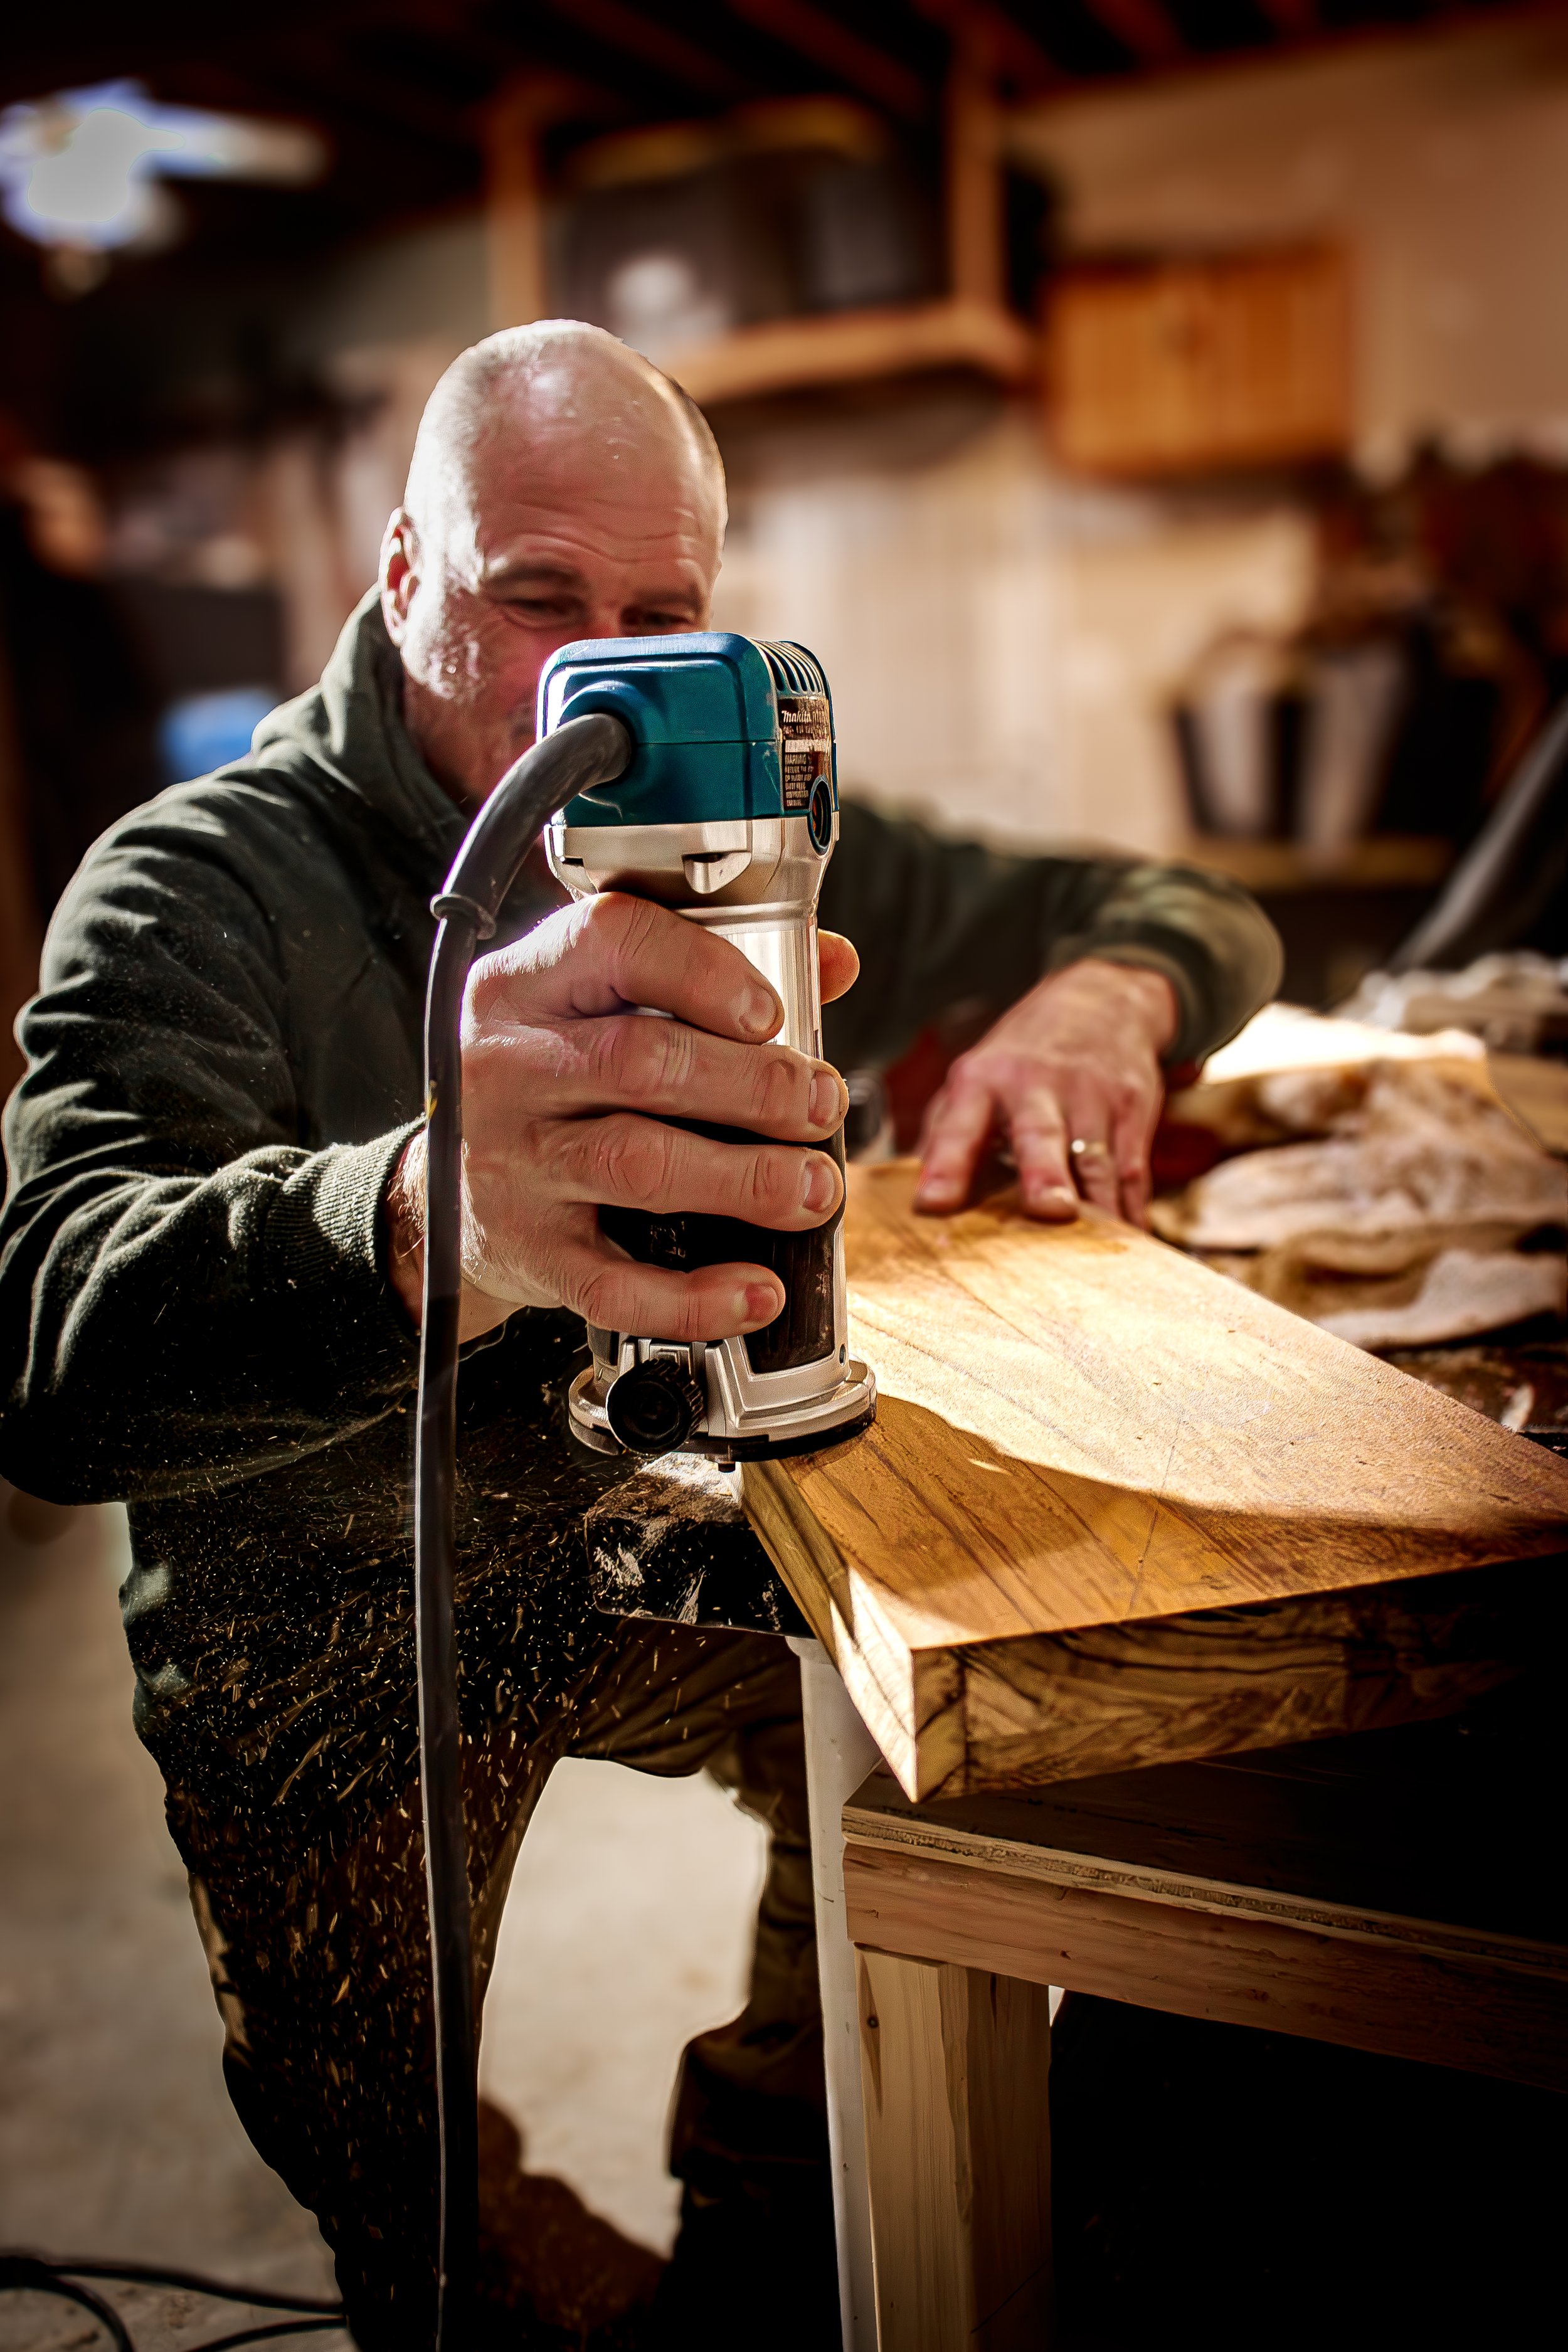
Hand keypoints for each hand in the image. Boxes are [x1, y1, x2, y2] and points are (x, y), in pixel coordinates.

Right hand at [386, 896, 859, 1342]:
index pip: (613, 942)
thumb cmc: (549, 1084)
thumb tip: (834, 963)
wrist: (440, 1192)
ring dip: (745, 1180)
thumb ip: (711, 978)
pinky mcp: (528, 1252)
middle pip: (641, 1061)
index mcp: (526, 986)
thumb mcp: (595, 1008)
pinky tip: (757, 1289)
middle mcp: (507, 1067)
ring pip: (637, 1163)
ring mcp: (511, 1164)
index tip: (772, 1012)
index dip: (706, 972)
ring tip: (813, 1187)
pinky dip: (695, 1296)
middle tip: (820, 1104)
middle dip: (755, 1085)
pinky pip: (614, 1283)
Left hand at [913, 959, 1176, 1227]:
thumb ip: (943, 1134)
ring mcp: (1090, 1096)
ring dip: (1099, 1203)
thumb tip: (909, 1195)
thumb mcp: (975, 1077)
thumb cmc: (1023, 1057)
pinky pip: (1131, 1168)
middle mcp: (1036, 1086)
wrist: (1101, 1000)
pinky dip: (1132, 1208)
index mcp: (983, 1081)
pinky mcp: (1131, 1109)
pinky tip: (1131, 1239)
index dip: (945, 1166)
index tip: (932, 1204)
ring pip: (1094, 1159)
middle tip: (1048, 1210)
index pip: (959, 1126)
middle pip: (1039, 1136)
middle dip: (1043, 1175)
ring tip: (1099, 1246)